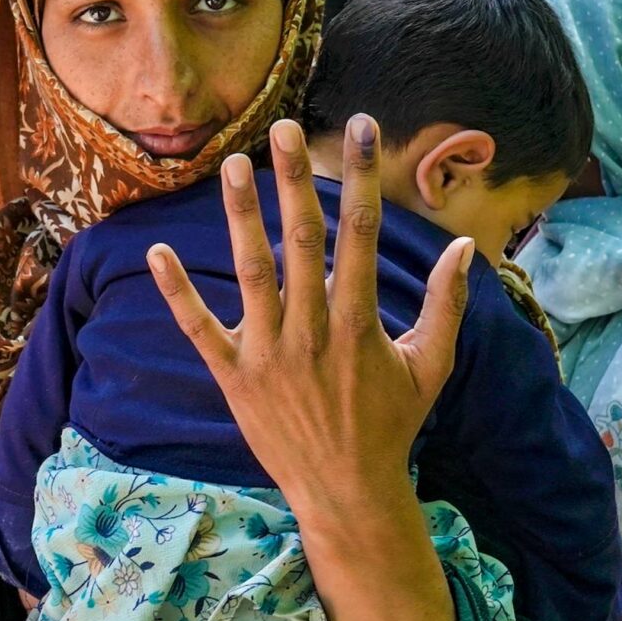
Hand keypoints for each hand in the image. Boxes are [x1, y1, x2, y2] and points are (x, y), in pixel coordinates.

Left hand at [147, 116, 471, 521]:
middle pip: (300, 241)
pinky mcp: (234, 377)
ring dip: (239, 217)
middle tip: (281, 129)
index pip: (361, 234)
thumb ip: (447, 304)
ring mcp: (268, 353)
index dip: (359, 177)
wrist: (346, 491)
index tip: (357, 130)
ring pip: (250, 273)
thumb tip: (464, 248)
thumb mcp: (431, 365)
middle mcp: (312, 331)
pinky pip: (199, 328)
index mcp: (360, 323)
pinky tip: (158, 253)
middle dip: (292, 180)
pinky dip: (176, 293)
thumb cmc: (391, 424)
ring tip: (230, 166)